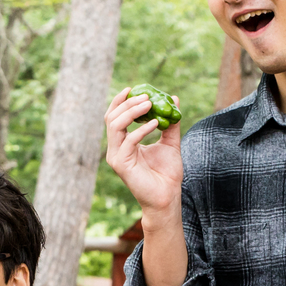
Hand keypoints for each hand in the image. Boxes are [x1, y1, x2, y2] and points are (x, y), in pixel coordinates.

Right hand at [104, 89, 182, 217]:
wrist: (167, 197)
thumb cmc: (167, 173)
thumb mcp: (170, 142)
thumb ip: (170, 123)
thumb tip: (173, 99)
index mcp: (123, 143)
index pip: (114, 117)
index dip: (120, 101)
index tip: (133, 89)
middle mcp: (115, 148)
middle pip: (112, 118)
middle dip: (127, 103)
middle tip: (146, 96)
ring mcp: (116, 156)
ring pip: (115, 126)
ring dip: (132, 112)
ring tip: (149, 104)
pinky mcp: (121, 164)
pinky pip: (128, 141)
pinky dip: (141, 129)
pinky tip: (155, 123)